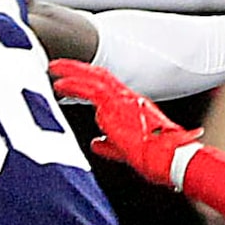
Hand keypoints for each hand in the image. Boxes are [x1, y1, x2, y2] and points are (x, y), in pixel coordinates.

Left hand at [50, 60, 202, 187]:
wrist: (171, 158)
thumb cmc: (160, 158)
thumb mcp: (128, 152)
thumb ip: (110, 146)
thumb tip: (96, 144)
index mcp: (135, 107)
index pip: (109, 86)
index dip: (90, 80)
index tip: (75, 80)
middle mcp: (129, 99)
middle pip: (100, 75)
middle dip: (78, 68)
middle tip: (59, 66)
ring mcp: (122, 100)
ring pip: (93, 76)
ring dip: (72, 71)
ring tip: (54, 69)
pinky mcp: (114, 107)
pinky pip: (89, 89)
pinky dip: (73, 85)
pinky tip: (59, 85)